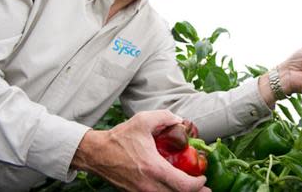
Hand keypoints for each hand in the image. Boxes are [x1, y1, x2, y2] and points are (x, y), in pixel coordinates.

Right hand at [71, 110, 210, 191]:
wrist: (96, 153)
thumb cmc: (119, 138)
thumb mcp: (143, 120)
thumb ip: (164, 117)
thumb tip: (179, 120)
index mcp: (153, 168)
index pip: (183, 185)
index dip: (197, 185)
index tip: (203, 178)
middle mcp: (148, 185)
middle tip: (205, 190)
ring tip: (193, 191)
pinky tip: (173, 188)